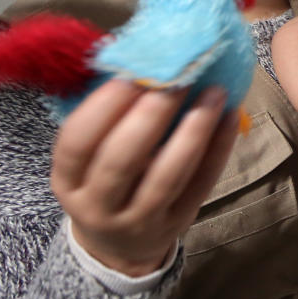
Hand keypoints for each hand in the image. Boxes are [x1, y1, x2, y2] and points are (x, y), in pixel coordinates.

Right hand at [51, 80, 238, 275]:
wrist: (119, 243)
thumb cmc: (103, 180)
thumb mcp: (87, 158)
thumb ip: (105, 116)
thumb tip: (135, 55)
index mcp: (68, 181)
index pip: (77, 144)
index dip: (102, 107)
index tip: (131, 74)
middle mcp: (98, 206)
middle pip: (122, 162)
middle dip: (151, 114)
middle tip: (177, 76)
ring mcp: (139, 220)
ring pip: (166, 177)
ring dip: (193, 131)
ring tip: (214, 92)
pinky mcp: (177, 223)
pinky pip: (200, 184)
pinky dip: (218, 149)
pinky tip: (229, 116)